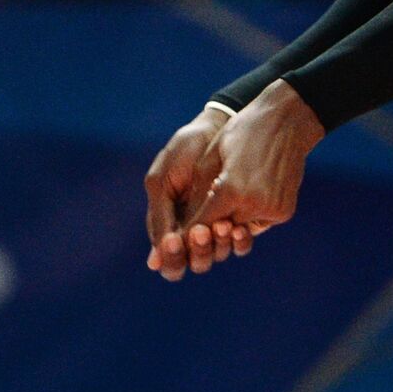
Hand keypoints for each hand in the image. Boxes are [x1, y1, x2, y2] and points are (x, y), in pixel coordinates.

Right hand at [144, 107, 239, 280]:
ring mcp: (217, 227)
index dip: (174, 257)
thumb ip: (159, 219)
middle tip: (201, 231)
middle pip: (196, 262)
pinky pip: (240, 242)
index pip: (172, 262)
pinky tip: (239, 228)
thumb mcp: (163, 182)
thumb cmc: (184, 152)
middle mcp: (194, 234)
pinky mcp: (240, 218)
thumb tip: (153, 263)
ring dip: (219, 245)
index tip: (176, 240)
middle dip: (198, 251)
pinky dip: (239, 240)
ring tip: (221, 225)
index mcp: (170, 228)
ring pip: (218, 254)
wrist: (219, 128)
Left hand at [180, 80, 324, 267]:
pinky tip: (249, 195)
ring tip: (229, 198)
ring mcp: (273, 210)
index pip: (202, 223)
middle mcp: (254, 204)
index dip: (189, 229)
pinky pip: (259, 222)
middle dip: (211, 224)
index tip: (180, 231)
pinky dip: (251, 214)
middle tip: (205, 214)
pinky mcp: (285, 211)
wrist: (288, 120)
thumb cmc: (244, 131)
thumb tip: (186, 220)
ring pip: (241, 228)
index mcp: (232, 190)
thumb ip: (198, 191)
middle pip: (221, 229)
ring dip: (232, 219)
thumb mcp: (212, 156)